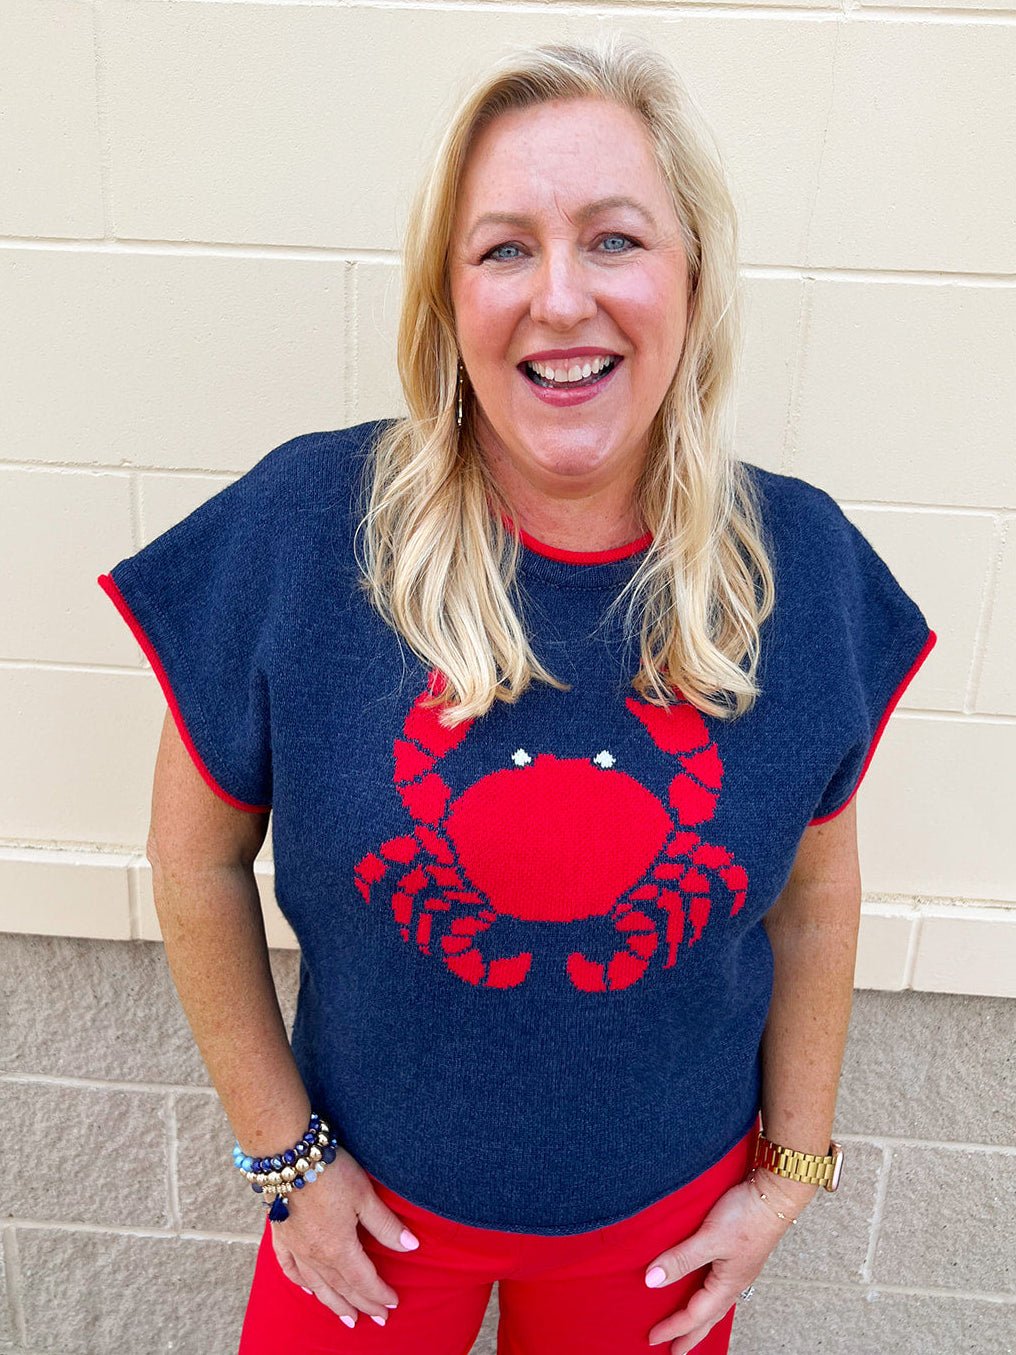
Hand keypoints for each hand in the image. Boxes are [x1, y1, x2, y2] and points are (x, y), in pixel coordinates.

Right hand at [270, 1145, 420, 1328]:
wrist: (288, 1155)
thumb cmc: (331, 1172)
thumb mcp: (364, 1195)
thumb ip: (385, 1225)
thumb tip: (411, 1247)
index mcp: (339, 1248)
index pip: (363, 1280)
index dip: (379, 1293)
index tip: (392, 1303)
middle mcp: (316, 1256)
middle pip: (342, 1287)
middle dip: (362, 1304)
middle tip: (377, 1318)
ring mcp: (296, 1248)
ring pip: (317, 1286)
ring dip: (334, 1303)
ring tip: (347, 1318)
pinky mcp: (281, 1236)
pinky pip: (290, 1269)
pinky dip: (300, 1282)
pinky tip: (308, 1290)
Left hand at [644, 1176, 803, 1352]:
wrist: (776, 1193)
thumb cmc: (748, 1215)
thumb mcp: (709, 1238)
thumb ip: (681, 1259)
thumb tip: (652, 1282)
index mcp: (727, 1285)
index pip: (694, 1315)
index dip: (672, 1328)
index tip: (653, 1339)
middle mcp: (734, 1282)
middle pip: (708, 1318)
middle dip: (691, 1335)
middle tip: (675, 1351)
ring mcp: (738, 1269)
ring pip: (715, 1303)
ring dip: (700, 1318)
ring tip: (688, 1326)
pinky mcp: (738, 1253)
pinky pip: (719, 1285)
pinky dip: (707, 1296)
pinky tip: (704, 1288)